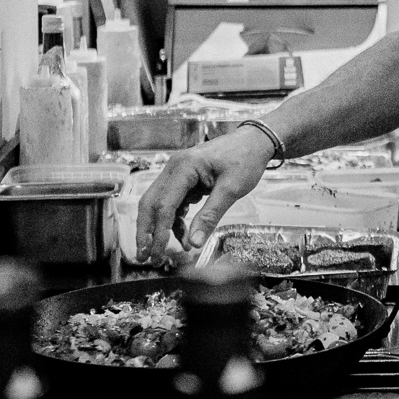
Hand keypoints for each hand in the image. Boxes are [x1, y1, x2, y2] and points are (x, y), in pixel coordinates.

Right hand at [133, 126, 277, 262]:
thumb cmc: (245, 159)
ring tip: (167, 250)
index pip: (164, 204)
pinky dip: (173, 219)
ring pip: (158, 203)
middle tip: (145, 257)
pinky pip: (171, 201)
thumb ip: (210, 216)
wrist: (254, 141)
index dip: (159, 232)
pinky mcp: (183, 178)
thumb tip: (194, 243)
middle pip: (150, 203)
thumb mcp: (231, 190)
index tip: (158, 254)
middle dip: (146, 231)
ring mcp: (176, 172)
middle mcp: (174, 167)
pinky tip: (183, 233)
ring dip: (160, 228)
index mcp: (184, 167)